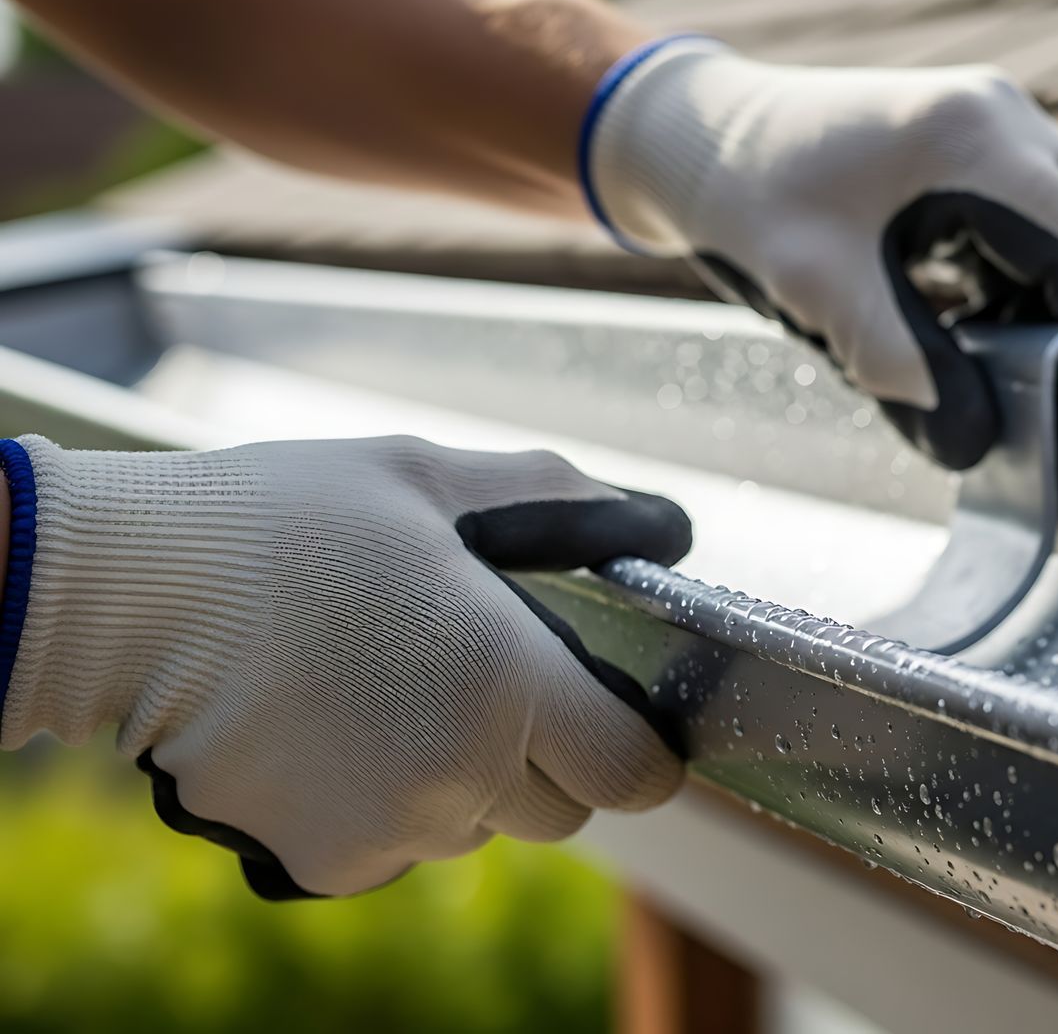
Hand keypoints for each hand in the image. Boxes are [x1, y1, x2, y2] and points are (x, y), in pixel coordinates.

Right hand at [2, 435, 690, 897]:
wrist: (123, 594)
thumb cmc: (281, 523)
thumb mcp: (431, 479)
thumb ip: (560, 503)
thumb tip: (652, 525)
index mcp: (506, 678)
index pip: (635, 771)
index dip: (641, 751)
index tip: (619, 722)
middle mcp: (462, 770)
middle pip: (564, 808)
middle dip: (549, 758)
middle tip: (485, 685)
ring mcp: (393, 826)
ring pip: (481, 828)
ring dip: (467, 781)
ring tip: (394, 696)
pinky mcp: (327, 861)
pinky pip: (402, 848)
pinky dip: (391, 809)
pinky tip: (340, 736)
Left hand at [584, 39, 1057, 468]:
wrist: (702, 138)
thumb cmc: (749, 202)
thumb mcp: (824, 298)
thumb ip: (905, 372)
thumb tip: (974, 441)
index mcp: (968, 144)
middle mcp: (999, 113)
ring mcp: (995, 113)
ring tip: (1036, 351)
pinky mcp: (981, 128)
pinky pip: (1052, 197)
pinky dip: (1048, 258)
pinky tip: (998, 311)